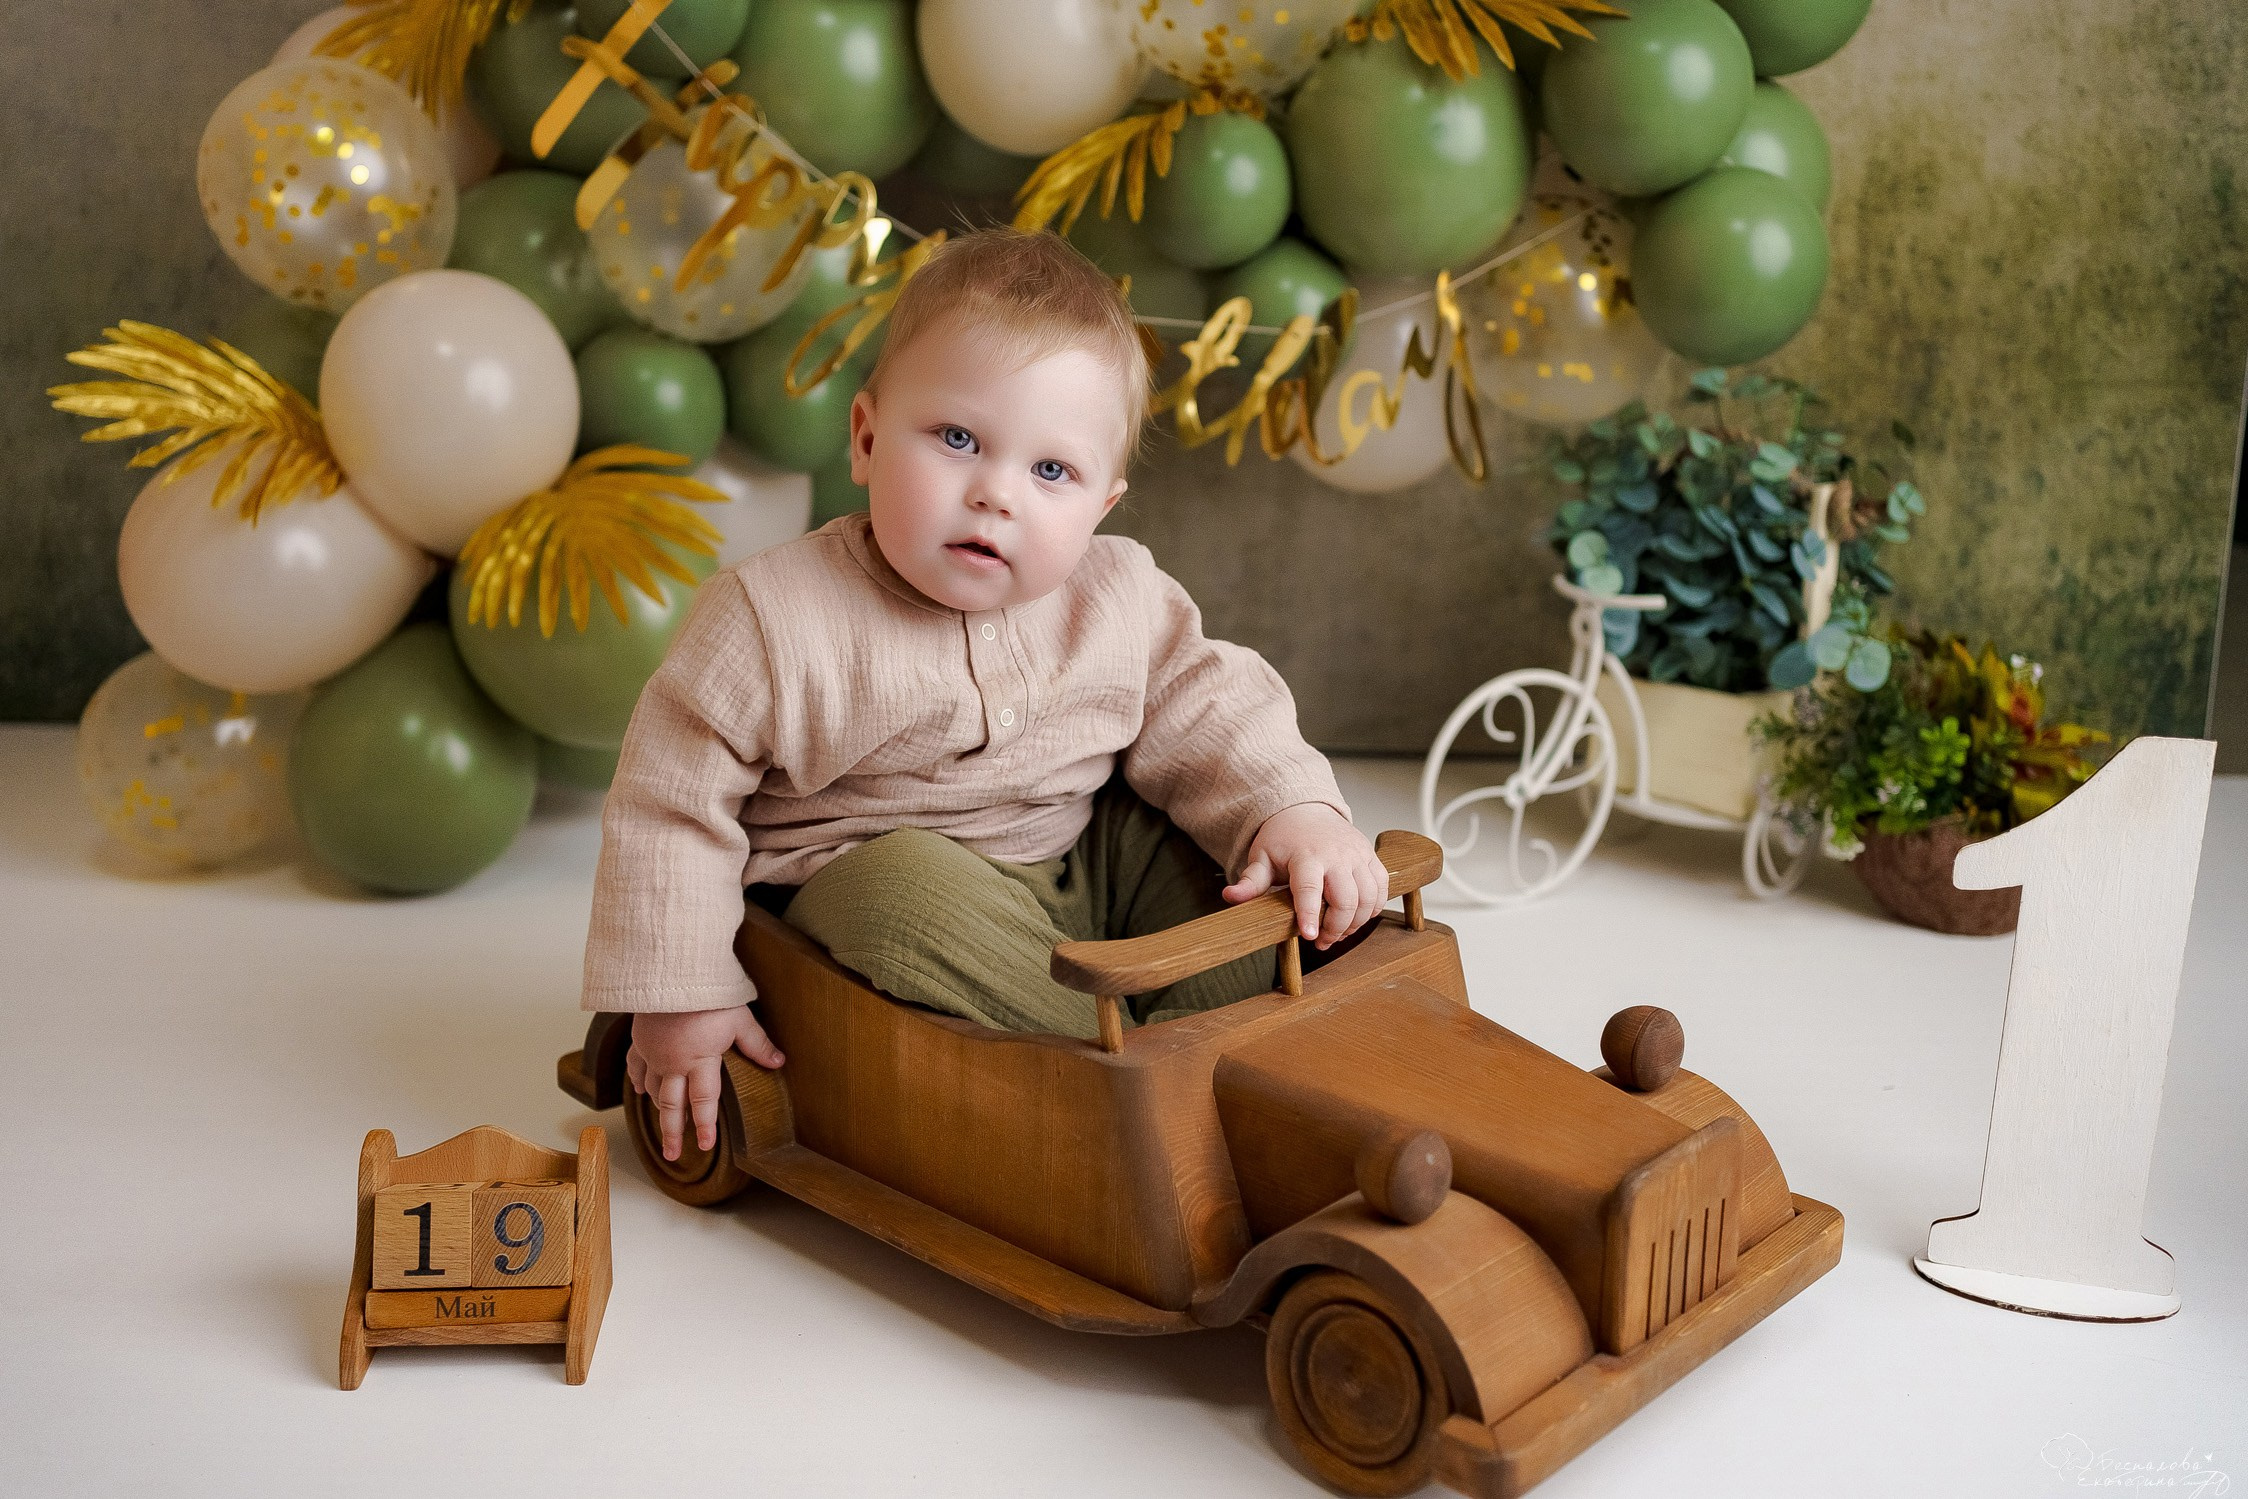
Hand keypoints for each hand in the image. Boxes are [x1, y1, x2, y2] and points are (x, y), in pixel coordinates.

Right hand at [625, 1005, 784, 1161]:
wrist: (671, 971)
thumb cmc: (707, 993)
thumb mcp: (739, 1018)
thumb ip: (757, 1044)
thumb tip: (778, 1062)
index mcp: (699, 1061)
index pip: (703, 1101)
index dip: (705, 1126)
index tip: (706, 1146)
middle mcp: (672, 1063)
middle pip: (671, 1105)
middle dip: (672, 1132)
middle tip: (672, 1154)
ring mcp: (653, 1052)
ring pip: (651, 1088)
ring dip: (656, 1109)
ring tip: (661, 1127)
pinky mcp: (640, 1038)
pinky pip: (635, 1065)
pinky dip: (637, 1080)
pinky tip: (638, 1089)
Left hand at [1221, 803, 1387, 950]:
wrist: (1306, 811)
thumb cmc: (1284, 838)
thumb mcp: (1261, 858)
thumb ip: (1250, 881)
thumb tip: (1230, 897)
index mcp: (1306, 855)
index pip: (1310, 888)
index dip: (1311, 915)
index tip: (1310, 937)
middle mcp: (1336, 854)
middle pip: (1346, 898)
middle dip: (1336, 928)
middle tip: (1321, 942)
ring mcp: (1357, 855)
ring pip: (1368, 897)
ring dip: (1356, 923)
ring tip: (1337, 933)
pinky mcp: (1371, 857)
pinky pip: (1381, 888)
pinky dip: (1374, 908)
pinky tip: (1357, 918)